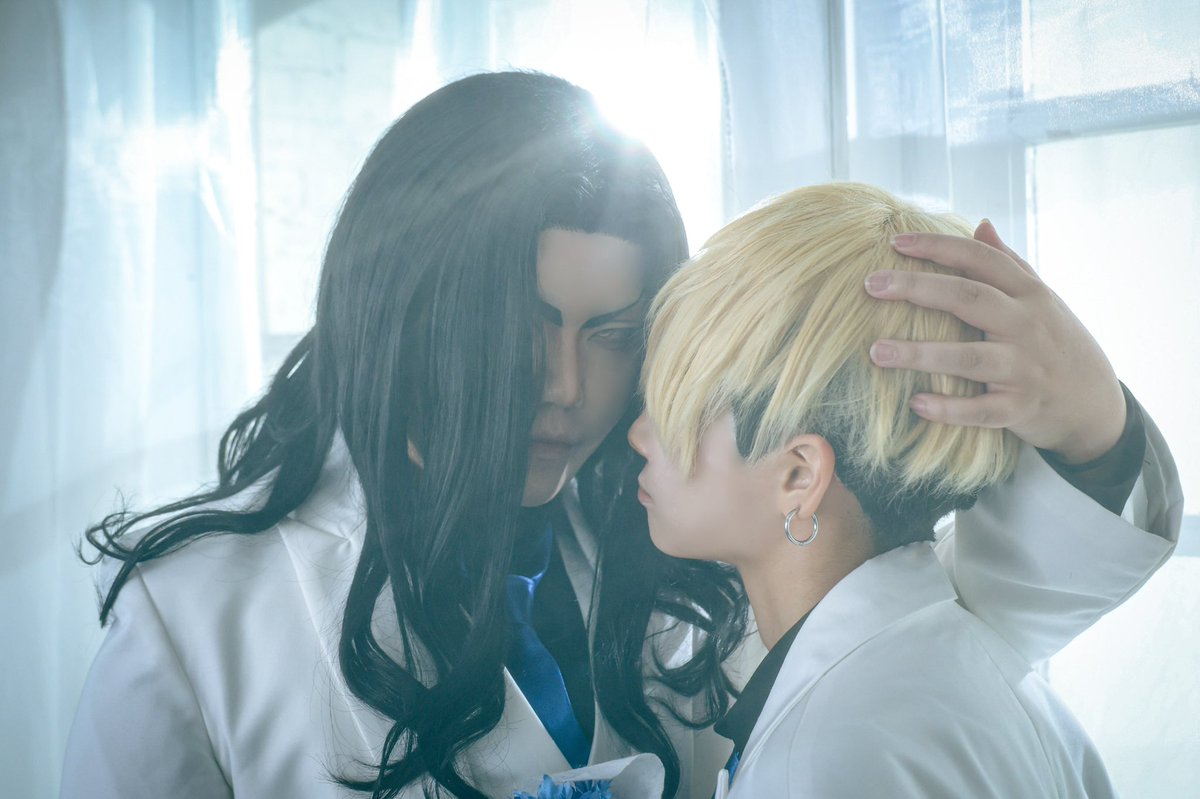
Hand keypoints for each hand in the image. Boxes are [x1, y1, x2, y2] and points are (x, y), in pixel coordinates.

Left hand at [864, 220, 1125, 464]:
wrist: (1096, 404)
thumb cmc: (1056, 342)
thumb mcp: (1041, 298)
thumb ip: (1008, 262)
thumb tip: (980, 223)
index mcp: (1028, 293)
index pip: (980, 259)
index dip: (938, 247)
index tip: (895, 242)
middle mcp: (1027, 325)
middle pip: (967, 299)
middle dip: (917, 288)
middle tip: (870, 284)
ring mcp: (1024, 368)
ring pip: (968, 357)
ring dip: (920, 354)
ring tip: (876, 350)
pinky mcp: (1020, 408)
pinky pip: (980, 410)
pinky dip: (949, 408)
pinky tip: (915, 403)